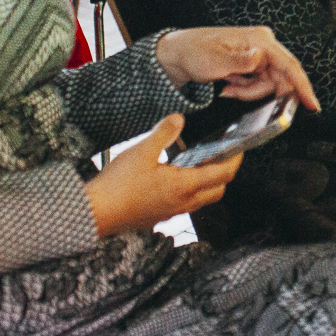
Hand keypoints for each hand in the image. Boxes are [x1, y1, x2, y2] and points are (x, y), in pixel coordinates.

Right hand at [83, 114, 241, 236]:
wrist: (95, 213)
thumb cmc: (118, 184)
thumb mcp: (142, 151)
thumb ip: (163, 133)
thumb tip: (179, 118)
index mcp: (185, 186)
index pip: (224, 174)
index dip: (236, 160)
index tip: (240, 147)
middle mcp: (184, 203)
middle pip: (218, 190)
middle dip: (225, 173)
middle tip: (221, 154)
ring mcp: (172, 212)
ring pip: (202, 199)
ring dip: (207, 182)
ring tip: (198, 162)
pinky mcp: (160, 216)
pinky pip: (185, 204)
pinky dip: (190, 190)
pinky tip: (174, 176)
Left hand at [155, 26, 318, 107]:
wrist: (180, 53)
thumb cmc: (195, 51)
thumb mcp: (215, 60)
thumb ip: (240, 61)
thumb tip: (260, 59)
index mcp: (260, 40)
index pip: (289, 65)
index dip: (302, 86)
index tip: (312, 104)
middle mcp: (264, 46)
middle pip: (279, 78)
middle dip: (259, 91)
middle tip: (236, 92)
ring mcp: (259, 55)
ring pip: (268, 84)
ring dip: (248, 92)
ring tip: (227, 86)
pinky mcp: (253, 64)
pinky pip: (258, 84)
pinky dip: (244, 89)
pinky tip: (229, 85)